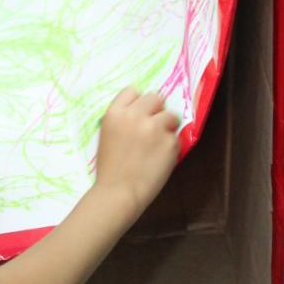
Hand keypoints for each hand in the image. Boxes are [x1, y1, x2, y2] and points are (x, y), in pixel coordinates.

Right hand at [94, 88, 180, 220]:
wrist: (119, 192)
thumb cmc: (110, 167)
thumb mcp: (108, 134)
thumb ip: (123, 119)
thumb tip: (142, 111)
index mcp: (115, 113)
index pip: (132, 91)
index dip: (139, 102)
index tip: (141, 113)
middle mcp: (135, 115)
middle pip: (155, 97)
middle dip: (157, 110)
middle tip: (154, 125)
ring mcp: (154, 128)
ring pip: (171, 115)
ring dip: (168, 126)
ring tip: (160, 142)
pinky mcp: (170, 143)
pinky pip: (176, 137)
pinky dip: (171, 146)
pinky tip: (161, 158)